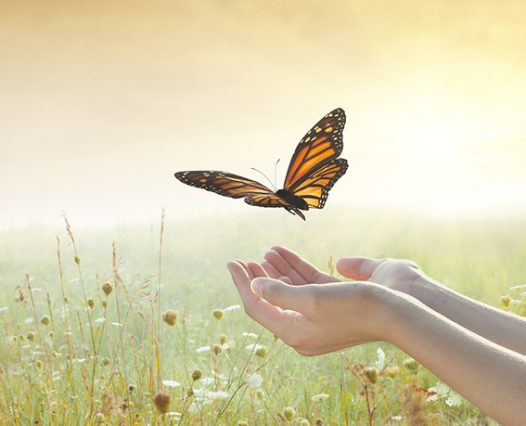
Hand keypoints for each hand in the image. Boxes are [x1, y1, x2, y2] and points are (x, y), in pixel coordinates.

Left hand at [227, 260, 392, 354]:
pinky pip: (304, 289)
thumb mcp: (311, 299)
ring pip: (287, 293)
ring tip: (262, 254)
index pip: (257, 306)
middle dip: (255, 279)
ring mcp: (315, 320)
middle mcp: (301, 330)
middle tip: (242, 260)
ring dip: (274, 272)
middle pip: (269, 301)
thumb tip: (254, 286)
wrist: (394, 313)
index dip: (242, 283)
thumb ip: (278, 293)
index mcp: (293, 332)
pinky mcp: (328, 308)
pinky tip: (282, 256)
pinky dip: (293, 272)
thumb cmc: (353, 305)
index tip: (231, 262)